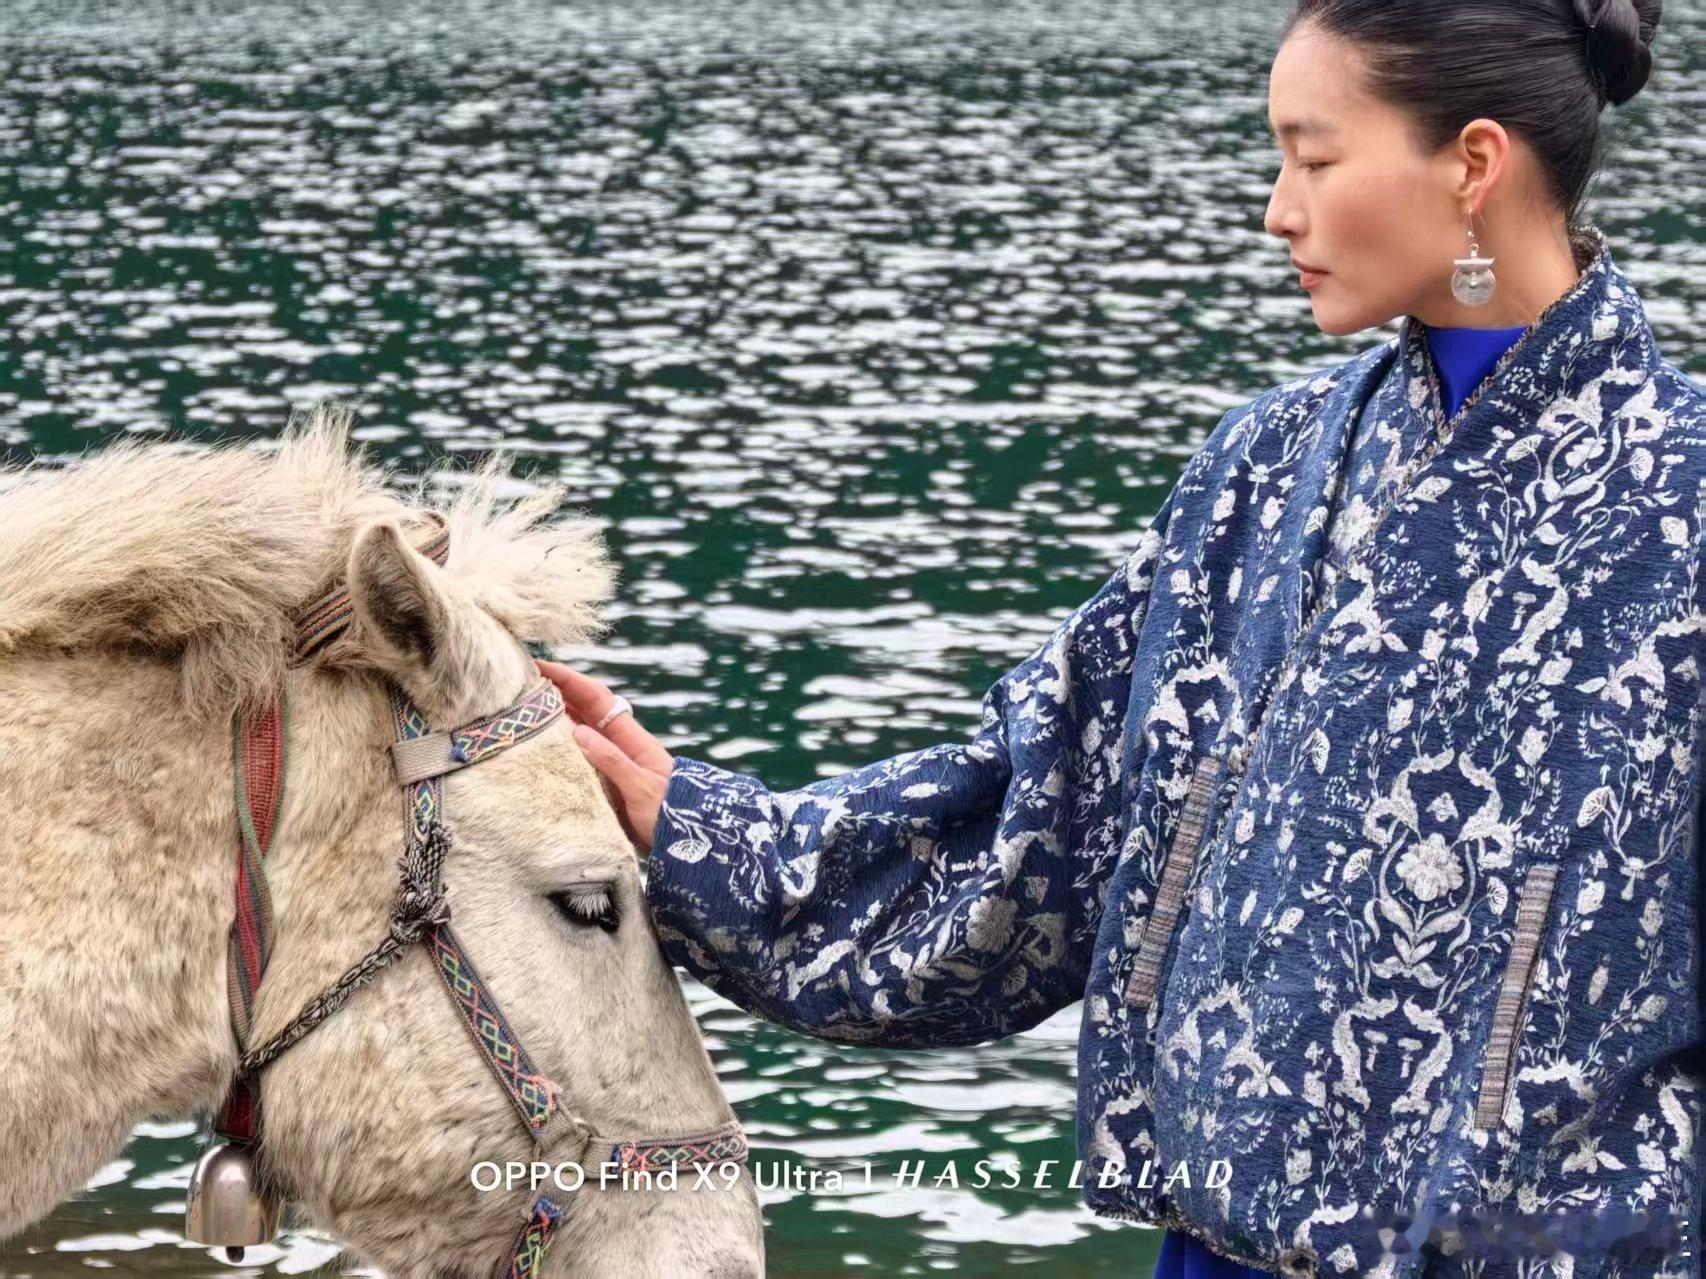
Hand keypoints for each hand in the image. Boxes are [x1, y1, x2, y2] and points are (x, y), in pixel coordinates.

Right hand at [535, 659, 673, 856]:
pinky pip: (579, 757)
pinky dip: (560, 748)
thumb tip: (577, 731)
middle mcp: (620, 745)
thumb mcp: (642, 787)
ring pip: (579, 731)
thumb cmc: (669, 813)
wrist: (686, 841)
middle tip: (521, 684)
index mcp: (631, 739)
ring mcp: (613, 763)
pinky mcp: (607, 783)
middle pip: (584, 710)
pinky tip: (540, 749)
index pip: (596, 699)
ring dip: (554, 719)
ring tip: (522, 711)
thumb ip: (612, 761)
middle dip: (555, 693)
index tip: (541, 665)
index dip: (569, 680)